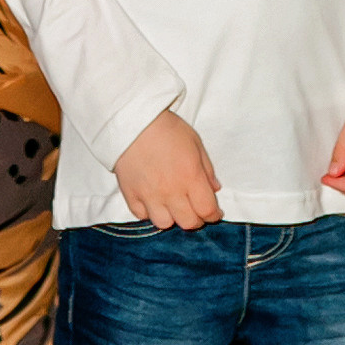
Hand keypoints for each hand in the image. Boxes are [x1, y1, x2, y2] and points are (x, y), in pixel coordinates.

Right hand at [114, 109, 221, 227]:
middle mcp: (171, 191)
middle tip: (194, 210)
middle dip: (195, 219)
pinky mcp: (130, 195)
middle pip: (187, 223)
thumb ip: (207, 169)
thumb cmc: (167, 128)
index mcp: (190, 177)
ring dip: (171, 218)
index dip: (213, 215)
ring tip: (172, 206)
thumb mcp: (195, 142)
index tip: (214, 213)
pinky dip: (149, 212)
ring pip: (164, 223)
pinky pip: (141, 216)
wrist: (133, 121)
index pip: (207, 210)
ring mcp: (149, 195)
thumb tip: (215, 189)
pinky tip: (152, 201)